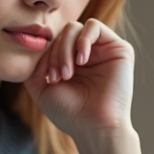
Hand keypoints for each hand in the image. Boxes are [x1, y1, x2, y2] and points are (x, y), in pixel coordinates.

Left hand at [23, 18, 142, 153]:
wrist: (94, 127)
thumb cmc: (70, 113)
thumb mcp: (40, 87)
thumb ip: (34, 63)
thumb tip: (38, 42)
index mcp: (70, 61)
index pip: (52, 42)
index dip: (46, 55)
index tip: (48, 78)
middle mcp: (87, 54)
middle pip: (62, 33)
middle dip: (56, 53)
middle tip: (59, 77)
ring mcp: (103, 50)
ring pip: (75, 28)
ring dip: (66, 48)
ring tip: (69, 72)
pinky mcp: (119, 48)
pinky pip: (94, 26)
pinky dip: (83, 40)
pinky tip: (82, 60)